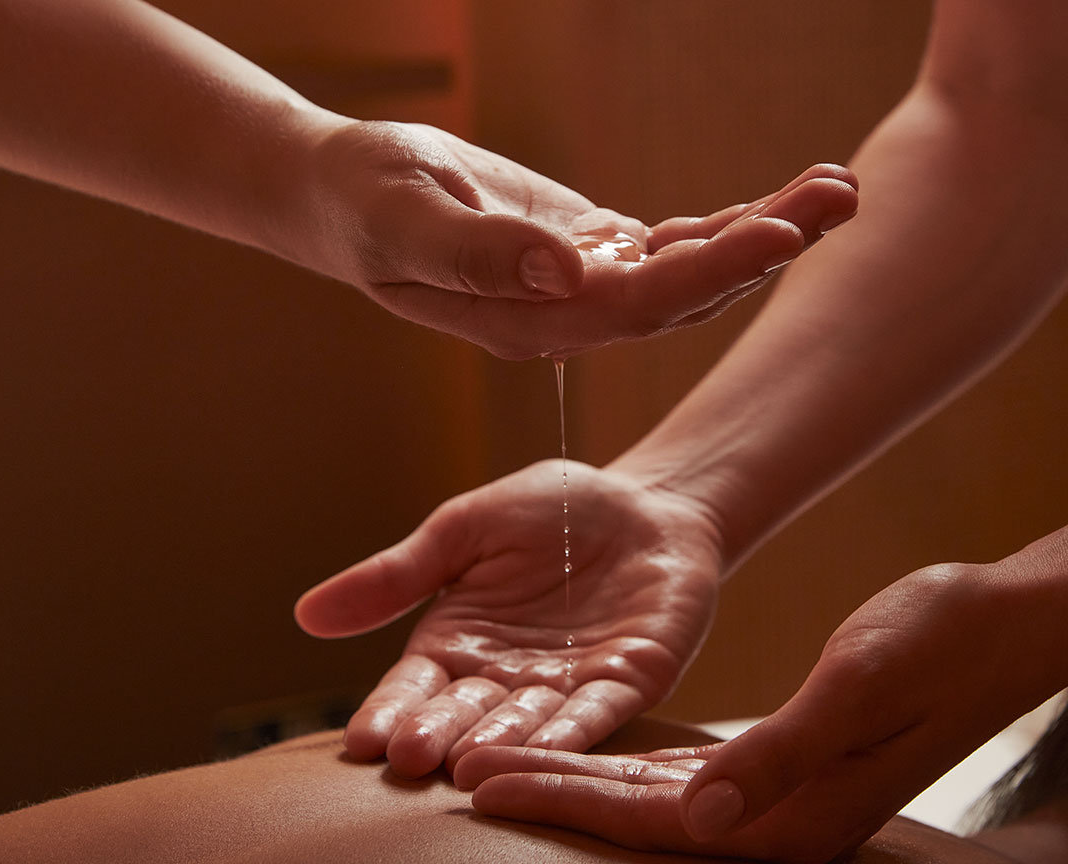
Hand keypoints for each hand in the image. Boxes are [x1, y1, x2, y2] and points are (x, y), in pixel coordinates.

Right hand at [294, 461, 720, 776]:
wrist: (642, 500)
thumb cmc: (549, 509)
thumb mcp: (463, 530)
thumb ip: (398, 575)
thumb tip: (305, 614)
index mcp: (458, 643)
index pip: (415, 687)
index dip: (390, 711)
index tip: (362, 740)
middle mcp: (505, 677)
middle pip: (463, 715)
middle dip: (438, 737)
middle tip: (409, 760)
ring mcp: (565, 686)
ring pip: (526, 725)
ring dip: (499, 747)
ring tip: (467, 768)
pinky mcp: (626, 683)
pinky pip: (596, 714)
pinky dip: (572, 735)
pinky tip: (548, 753)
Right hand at [297, 119, 857, 358]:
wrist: (343, 194)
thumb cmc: (362, 202)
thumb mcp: (405, 218)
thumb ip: (477, 253)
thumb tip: (566, 269)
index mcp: (529, 321)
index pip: (636, 307)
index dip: (709, 274)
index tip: (778, 233)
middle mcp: (566, 315)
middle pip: (684, 294)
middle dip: (763, 249)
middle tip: (841, 198)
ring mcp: (579, 285)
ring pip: (686, 270)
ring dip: (759, 233)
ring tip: (833, 189)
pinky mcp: (583, 250)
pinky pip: (666, 245)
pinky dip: (720, 224)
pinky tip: (773, 203)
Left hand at [458, 560, 1059, 861]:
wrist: (987, 631)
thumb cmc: (934, 649)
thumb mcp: (859, 689)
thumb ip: (781, 757)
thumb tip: (700, 819)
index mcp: (789, 814)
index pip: (648, 818)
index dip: (562, 799)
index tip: (484, 782)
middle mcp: (773, 817)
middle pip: (633, 815)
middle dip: (549, 792)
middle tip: (463, 774)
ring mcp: (775, 795)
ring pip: (650, 795)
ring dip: (577, 777)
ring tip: (503, 762)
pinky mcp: (777, 763)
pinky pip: (683, 772)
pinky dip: (625, 762)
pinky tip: (590, 750)